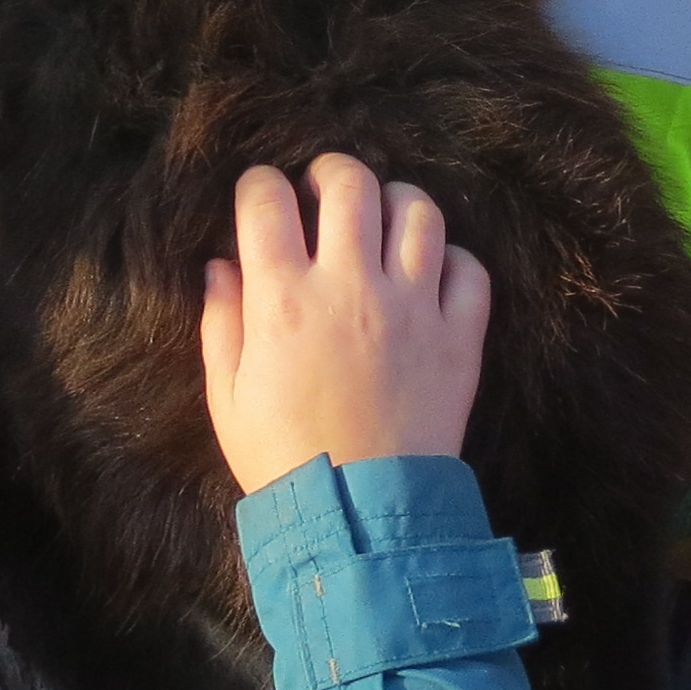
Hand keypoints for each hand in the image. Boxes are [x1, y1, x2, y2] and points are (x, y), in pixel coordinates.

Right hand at [200, 156, 488, 491]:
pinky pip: (469, 270)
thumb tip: (221, 265)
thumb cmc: (283, 459)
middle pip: (350, 184)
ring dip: (396, 203)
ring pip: (419, 212)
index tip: (260, 197)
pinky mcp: (459, 337)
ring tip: (381, 220)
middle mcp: (351, 288)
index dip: (258, 185)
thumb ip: (221, 323)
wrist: (361, 518)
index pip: (266, 200)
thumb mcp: (227, 397)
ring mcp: (413, 308)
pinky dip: (452, 260)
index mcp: (283, 299)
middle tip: (323, 191)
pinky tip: (430, 274)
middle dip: (331, 172)